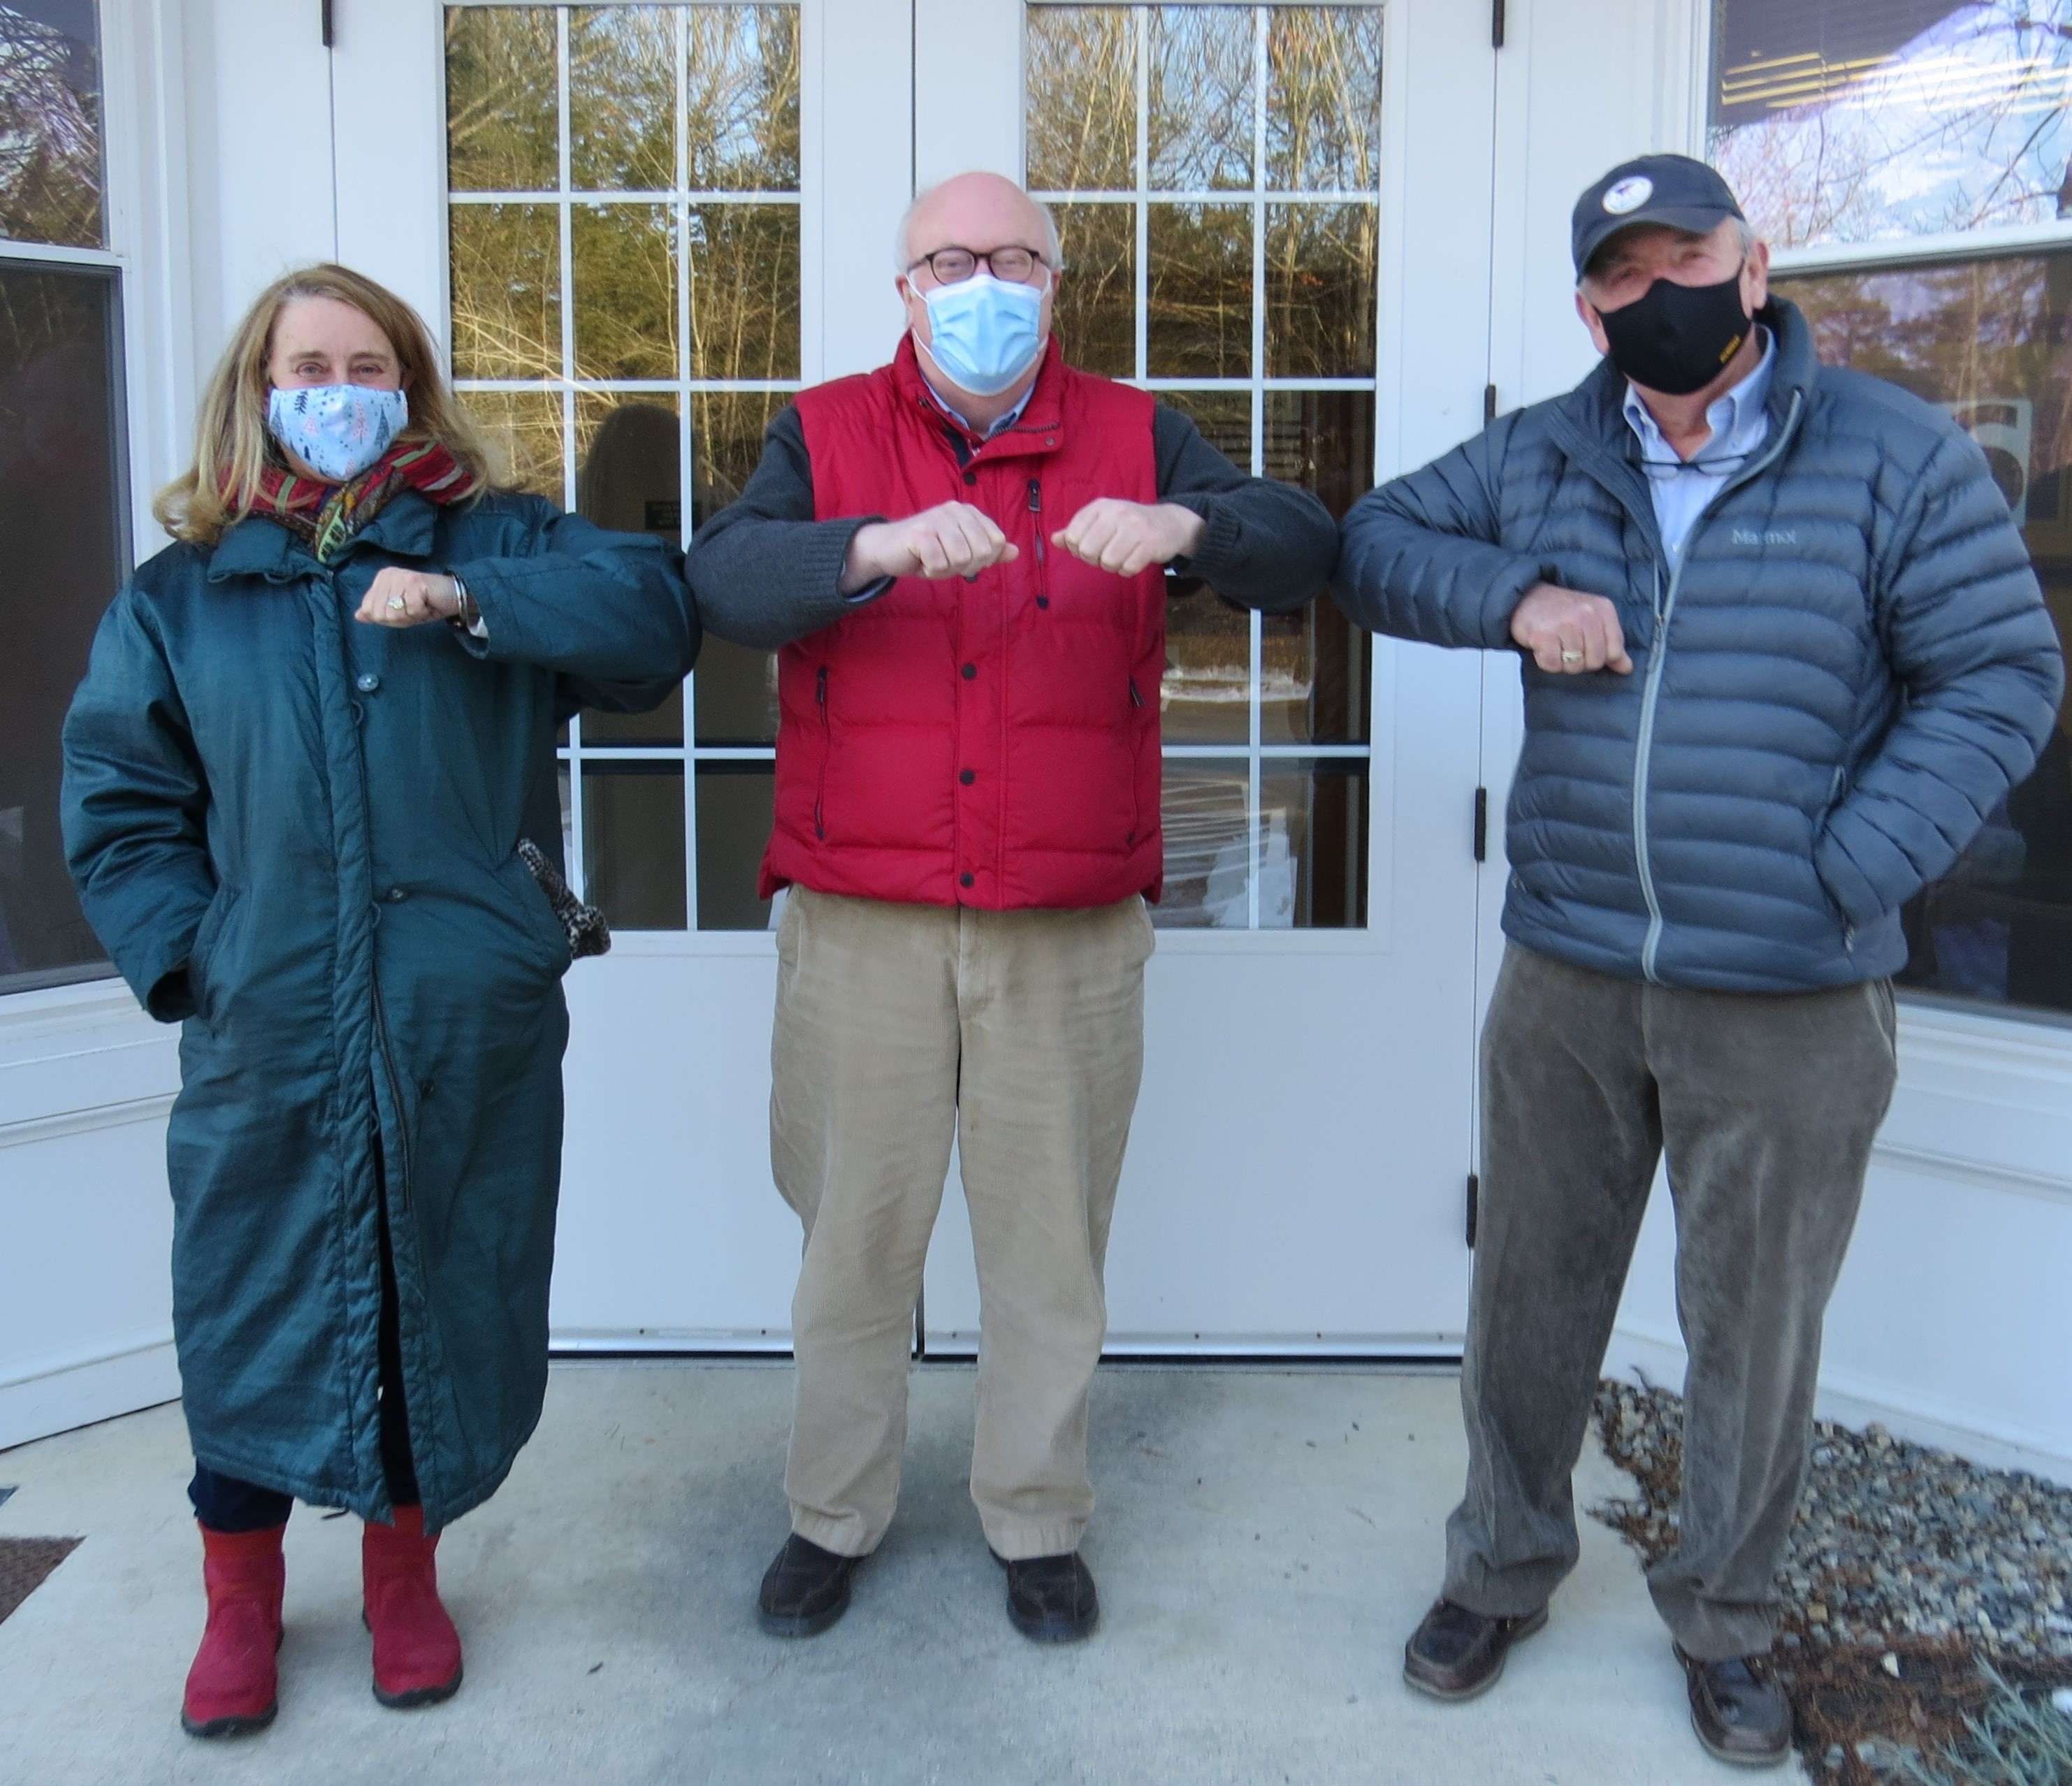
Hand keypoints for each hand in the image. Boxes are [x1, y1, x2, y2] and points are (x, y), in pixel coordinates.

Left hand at [357, 567, 461, 627]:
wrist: (454, 597)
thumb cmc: (426, 604)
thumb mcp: (398, 611)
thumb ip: (378, 612)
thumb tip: (357, 616)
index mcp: (381, 579)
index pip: (369, 609)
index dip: (388, 619)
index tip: (404, 610)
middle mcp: (388, 575)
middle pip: (380, 614)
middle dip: (400, 619)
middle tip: (414, 609)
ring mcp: (401, 577)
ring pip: (394, 613)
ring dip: (411, 616)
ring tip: (421, 606)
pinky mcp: (414, 582)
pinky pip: (411, 610)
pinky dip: (422, 613)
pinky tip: (428, 604)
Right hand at [845, 502, 1019, 585]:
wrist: (887, 549)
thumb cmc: (928, 551)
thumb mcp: (963, 552)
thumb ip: (989, 551)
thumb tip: (1015, 551)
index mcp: (968, 512)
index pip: (996, 541)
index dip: (983, 559)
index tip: (963, 557)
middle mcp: (955, 510)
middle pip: (982, 552)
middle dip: (965, 566)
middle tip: (945, 560)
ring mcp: (937, 519)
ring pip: (961, 559)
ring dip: (946, 569)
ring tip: (932, 560)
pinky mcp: (919, 533)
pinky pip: (940, 563)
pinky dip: (931, 570)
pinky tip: (921, 561)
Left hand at [1051, 499, 1204, 576]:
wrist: (1169, 523)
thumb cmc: (1128, 524)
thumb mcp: (1102, 521)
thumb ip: (1077, 530)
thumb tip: (1054, 540)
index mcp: (1100, 506)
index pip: (1073, 536)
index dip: (1078, 548)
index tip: (1092, 545)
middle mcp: (1117, 513)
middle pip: (1087, 551)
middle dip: (1095, 559)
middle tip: (1107, 553)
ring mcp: (1135, 528)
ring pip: (1107, 562)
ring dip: (1113, 566)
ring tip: (1122, 556)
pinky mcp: (1150, 544)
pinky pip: (1128, 569)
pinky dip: (1129, 570)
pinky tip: (1135, 559)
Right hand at [1509, 582, 1632, 674]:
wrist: (1527, 597)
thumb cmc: (1562, 611)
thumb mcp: (1592, 620)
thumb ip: (1611, 643)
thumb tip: (1627, 668)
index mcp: (1603, 609)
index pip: (1615, 651)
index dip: (1600, 657)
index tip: (1587, 647)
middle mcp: (1586, 614)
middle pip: (1594, 661)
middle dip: (1581, 662)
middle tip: (1568, 647)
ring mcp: (1565, 624)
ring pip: (1574, 666)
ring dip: (1563, 663)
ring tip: (1555, 646)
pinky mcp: (1543, 635)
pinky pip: (1552, 665)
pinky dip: (1547, 662)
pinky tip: (1543, 647)